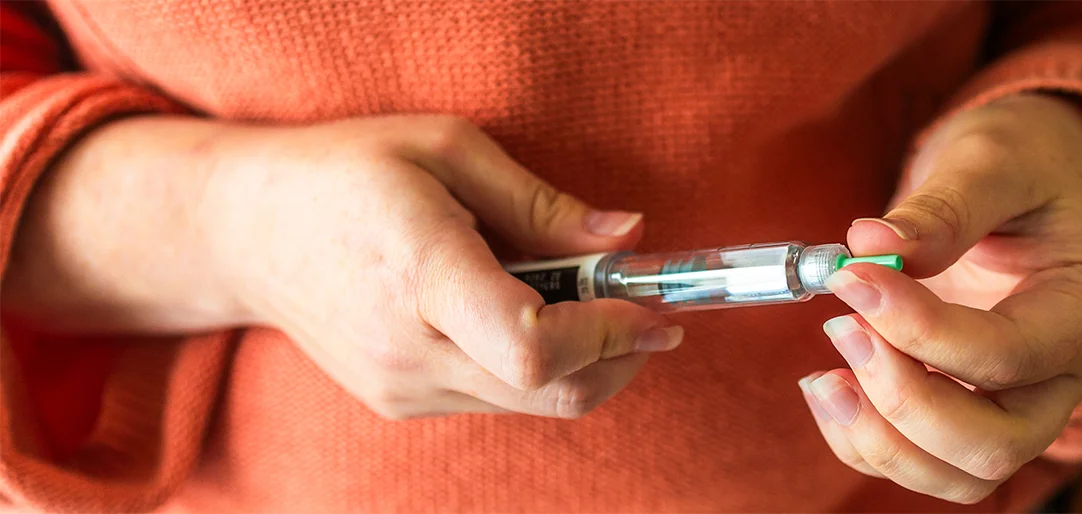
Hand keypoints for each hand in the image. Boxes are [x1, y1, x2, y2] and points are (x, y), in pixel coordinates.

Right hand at [202, 115, 682, 418]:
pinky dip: (535, 368)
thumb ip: (541, 202)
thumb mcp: (444, 148)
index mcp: (422, 272)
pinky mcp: (399, 402)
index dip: (610, 335)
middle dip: (620, 355)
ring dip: (584, 362)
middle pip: (550, 391)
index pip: (534, 347)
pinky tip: (529, 315)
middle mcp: (409, 348)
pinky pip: (495, 399)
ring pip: (530, 404)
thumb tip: (626, 237)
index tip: (650, 305)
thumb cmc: (346, 173)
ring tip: (589, 302)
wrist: (248, 232)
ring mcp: (401, 386)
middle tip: (648, 312)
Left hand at [798, 94, 1081, 502]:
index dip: (920, 330)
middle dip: (903, 402)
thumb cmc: (1022, 164)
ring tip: (823, 375)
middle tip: (841, 326)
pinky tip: (828, 384)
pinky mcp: (969, 412)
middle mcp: (1063, 376)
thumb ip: (944, 205)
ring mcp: (1018, 405)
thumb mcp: (996, 159)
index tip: (852, 278)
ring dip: (878, 438)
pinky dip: (864, 441)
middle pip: (992, 446)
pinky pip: (919, 462)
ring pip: (957, 474)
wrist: (1027, 180)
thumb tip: (870, 243)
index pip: (1008, 356)